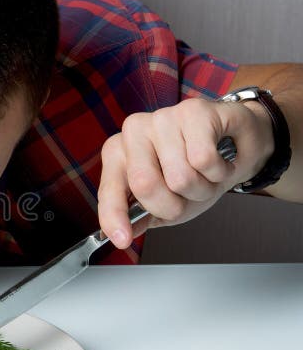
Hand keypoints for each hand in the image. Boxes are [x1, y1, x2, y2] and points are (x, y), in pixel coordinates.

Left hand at [98, 97, 273, 247]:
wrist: (238, 143)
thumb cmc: (196, 170)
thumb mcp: (166, 201)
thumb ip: (141, 215)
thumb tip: (123, 233)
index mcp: (118, 153)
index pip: (110, 190)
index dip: (115, 217)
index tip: (122, 239)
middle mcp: (133, 131)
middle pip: (145, 185)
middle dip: (174, 205)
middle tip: (187, 195)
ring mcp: (162, 117)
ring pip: (180, 177)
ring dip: (202, 189)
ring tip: (205, 175)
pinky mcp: (193, 111)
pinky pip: (204, 160)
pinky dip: (219, 172)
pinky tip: (219, 160)